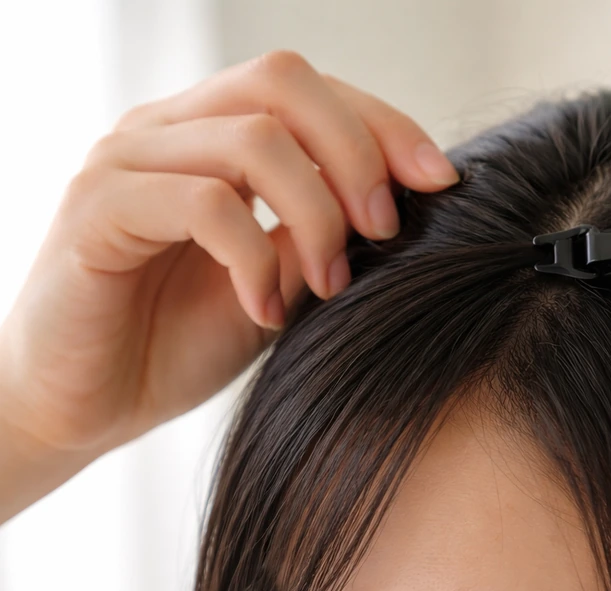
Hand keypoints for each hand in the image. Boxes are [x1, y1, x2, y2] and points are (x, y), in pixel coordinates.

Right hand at [0, 51, 458, 474]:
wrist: (86, 405)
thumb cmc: (178, 342)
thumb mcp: (279, 282)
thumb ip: (322, 233)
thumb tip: (401, 204)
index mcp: (212, 135)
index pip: (310, 90)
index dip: (385, 125)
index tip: (443, 182)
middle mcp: (168, 130)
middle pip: (284, 83)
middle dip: (358, 152)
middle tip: (385, 231)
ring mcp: (127, 162)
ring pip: (252, 138)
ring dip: (315, 214)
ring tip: (330, 283)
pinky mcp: (97, 210)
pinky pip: (201, 202)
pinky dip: (253, 258)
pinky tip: (263, 310)